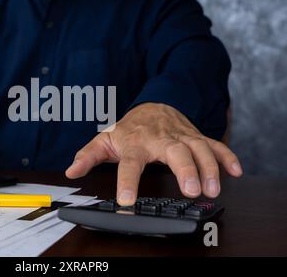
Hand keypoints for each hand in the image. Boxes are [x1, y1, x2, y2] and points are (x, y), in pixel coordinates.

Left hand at [65, 103, 242, 205]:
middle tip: (191, 190)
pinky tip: (235, 172)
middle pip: (175, 151)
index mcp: (135, 143)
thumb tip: (71, 171)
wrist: (153, 105)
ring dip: (209, 167)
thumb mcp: (105, 140)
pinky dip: (227, 156)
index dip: (127, 182)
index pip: (129, 164)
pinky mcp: (196, 136)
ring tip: (212, 189)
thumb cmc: (129, 128)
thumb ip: (88, 156)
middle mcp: (160, 139)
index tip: (127, 200)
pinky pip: (214, 144)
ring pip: (199, 148)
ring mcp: (181, 136)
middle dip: (185, 169)